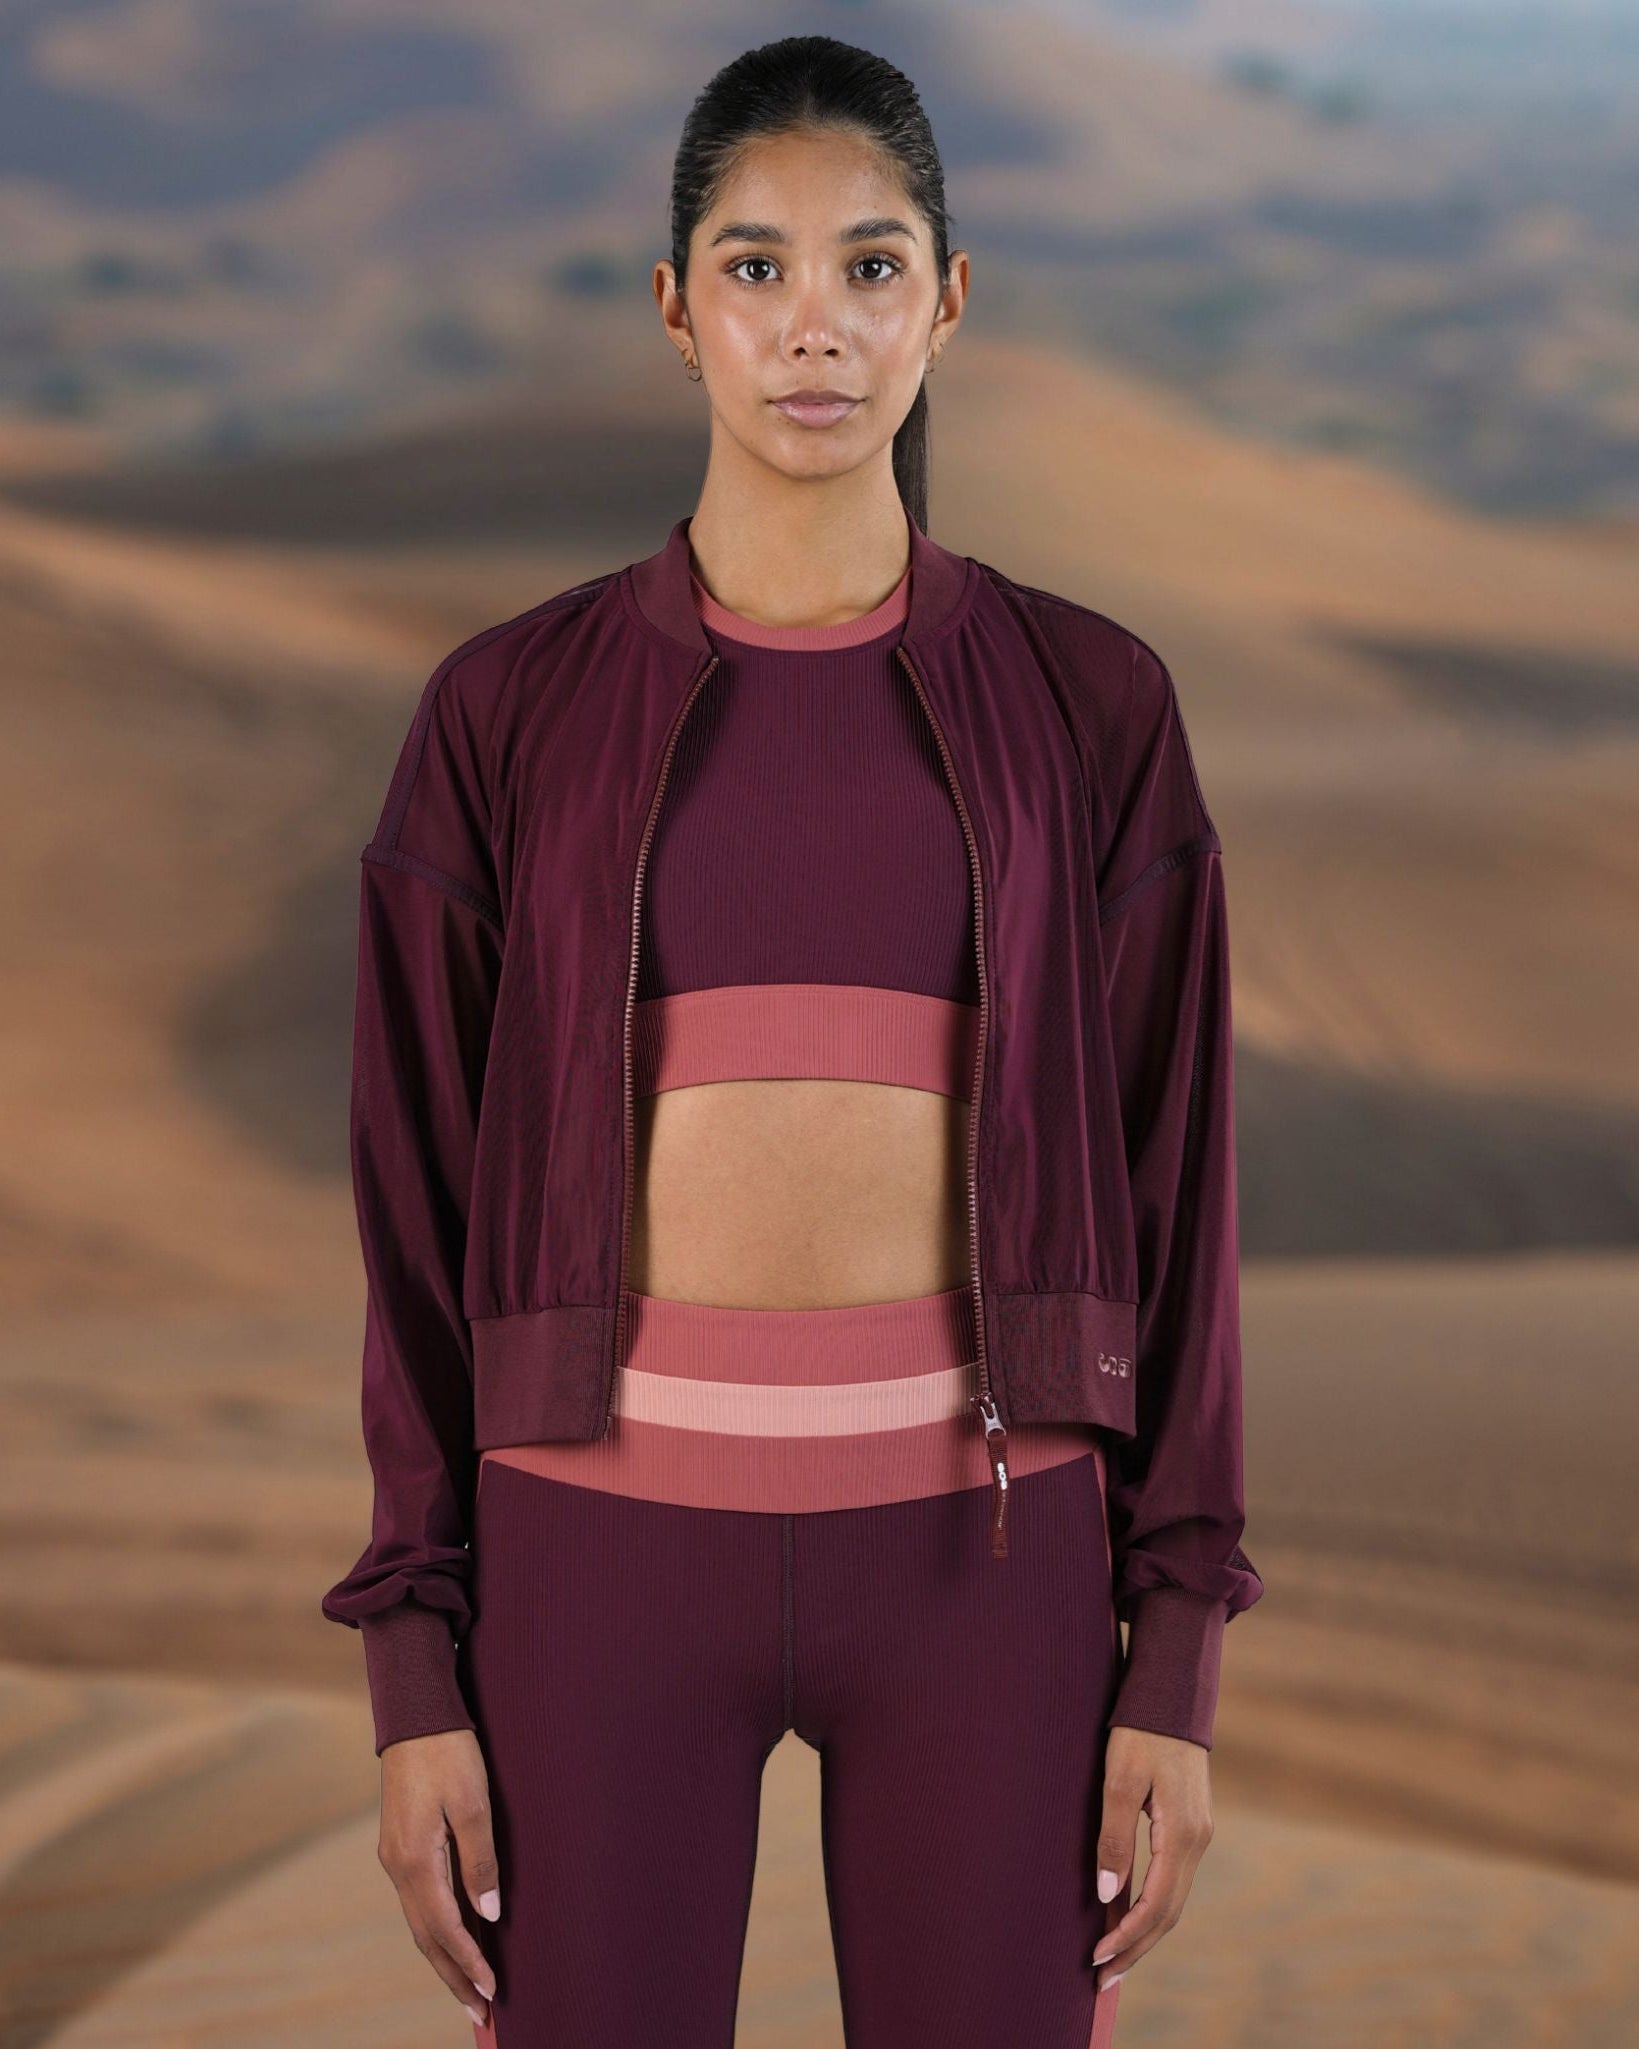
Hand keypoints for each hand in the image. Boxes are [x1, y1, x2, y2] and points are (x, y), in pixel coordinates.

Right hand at [378, 1728, 501, 2027]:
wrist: (415, 1714)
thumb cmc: (449, 1752)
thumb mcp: (473, 1803)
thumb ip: (480, 1861)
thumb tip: (489, 1914)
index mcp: (416, 1860)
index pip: (444, 1928)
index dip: (469, 1962)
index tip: (492, 1991)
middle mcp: (398, 1866)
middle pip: (426, 1937)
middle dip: (453, 1977)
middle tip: (479, 2013)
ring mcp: (395, 1857)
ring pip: (419, 1922)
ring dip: (444, 1958)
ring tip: (468, 1989)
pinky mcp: (400, 1845)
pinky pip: (418, 1901)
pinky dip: (435, 1929)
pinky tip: (452, 1938)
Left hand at [1089, 1724, 1213, 1991]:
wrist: (1172, 1694)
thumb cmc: (1140, 1732)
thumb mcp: (1120, 1780)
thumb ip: (1114, 1838)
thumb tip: (1108, 1895)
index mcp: (1182, 1834)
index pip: (1156, 1905)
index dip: (1126, 1937)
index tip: (1096, 1959)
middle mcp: (1197, 1842)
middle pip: (1169, 1914)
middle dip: (1136, 1949)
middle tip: (1102, 1981)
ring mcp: (1198, 1835)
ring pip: (1174, 1900)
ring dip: (1144, 1932)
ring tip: (1113, 1960)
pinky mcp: (1191, 1826)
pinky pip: (1173, 1880)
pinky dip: (1152, 1906)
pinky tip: (1129, 1915)